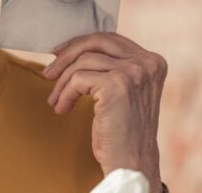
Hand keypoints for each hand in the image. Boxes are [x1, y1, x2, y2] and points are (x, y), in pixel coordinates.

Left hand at [42, 32, 166, 191]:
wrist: (131, 163)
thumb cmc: (123, 131)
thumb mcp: (123, 91)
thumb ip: (111, 67)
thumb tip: (72, 49)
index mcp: (152, 62)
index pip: (110, 39)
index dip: (80, 43)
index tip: (59, 53)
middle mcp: (146, 63)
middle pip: (96, 41)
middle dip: (67, 55)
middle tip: (48, 72)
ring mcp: (133, 73)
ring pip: (82, 61)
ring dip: (62, 82)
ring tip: (56, 100)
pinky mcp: (117, 86)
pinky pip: (78, 79)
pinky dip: (65, 94)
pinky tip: (62, 108)